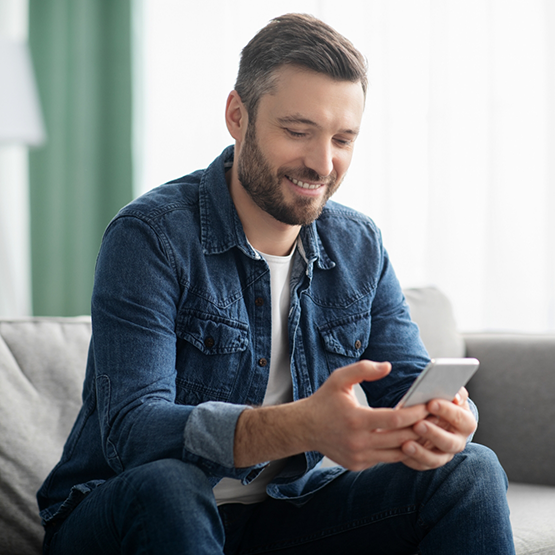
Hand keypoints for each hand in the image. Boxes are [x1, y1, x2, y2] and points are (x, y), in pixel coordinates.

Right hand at [303, 360, 429, 470]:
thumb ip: (363, 369)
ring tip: (428, 429)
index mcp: (356, 420)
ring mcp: (358, 456)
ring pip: (397, 454)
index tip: (429, 404)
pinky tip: (409, 439)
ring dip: (414, 442)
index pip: (395, 419)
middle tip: (437, 418)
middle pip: (401, 439)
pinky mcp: (358, 464)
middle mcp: (358, 442)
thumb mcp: (339, 378)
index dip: (415, 413)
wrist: (303, 428)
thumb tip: (388, 366)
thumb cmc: (324, 400)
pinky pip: (385, 459)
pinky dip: (398, 450)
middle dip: (421, 428)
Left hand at [400, 387, 476, 470]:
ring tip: (406, 444)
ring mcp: (444, 454)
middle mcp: (457, 441)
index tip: (430, 403)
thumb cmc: (438, 400)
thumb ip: (452, 389)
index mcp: (465, 422)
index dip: (447, 411)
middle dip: (433, 433)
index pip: (461, 418)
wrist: (431, 416)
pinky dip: (411, 459)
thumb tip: (455, 395)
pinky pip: (421, 465)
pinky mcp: (429, 462)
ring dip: (421, 452)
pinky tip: (400, 450)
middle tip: (417, 424)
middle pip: (450, 442)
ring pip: (436, 459)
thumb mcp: (447, 392)